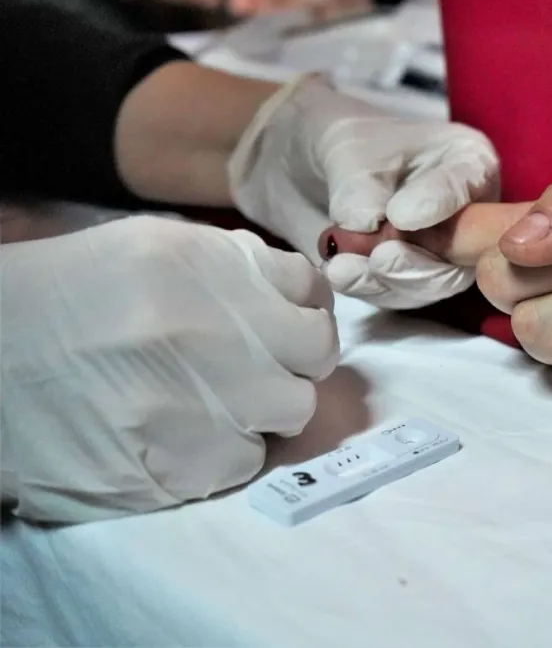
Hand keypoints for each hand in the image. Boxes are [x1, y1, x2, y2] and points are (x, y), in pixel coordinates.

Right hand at [0, 216, 338, 522]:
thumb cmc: (69, 301)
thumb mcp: (150, 249)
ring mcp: (201, 404)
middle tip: (256, 364)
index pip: (309, 288)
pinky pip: (246, 461)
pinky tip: (178, 432)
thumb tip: (304, 293)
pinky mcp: (183, 468)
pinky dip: (223, 449)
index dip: (300, 308)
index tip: (284, 321)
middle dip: (293, 358)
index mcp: (200, 264)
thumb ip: (235, 266)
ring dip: (263, 406)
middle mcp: (210, 331)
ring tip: (210, 398)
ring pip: (291, 410)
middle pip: (317, 352)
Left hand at [228, 74, 498, 308]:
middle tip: (381, 257)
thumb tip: (368, 224)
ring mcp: (441, 249)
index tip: (401, 216)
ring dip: (390, 281)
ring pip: (432, 282)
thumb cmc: (339, 140)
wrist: (301, 166)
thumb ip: (362, 183)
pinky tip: (339, 273)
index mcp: (467, 162)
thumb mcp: (347, 147)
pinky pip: (400, 295)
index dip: (438, 204)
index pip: (466, 186)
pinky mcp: (408, 277)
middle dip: (420, 263)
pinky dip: (370, 289)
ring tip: (343, 267)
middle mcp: (466, 211)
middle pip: (462, 250)